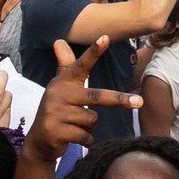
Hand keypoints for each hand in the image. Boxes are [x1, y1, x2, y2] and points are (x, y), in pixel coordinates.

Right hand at [26, 37, 137, 163]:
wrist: (39, 140)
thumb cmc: (56, 109)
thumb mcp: (60, 87)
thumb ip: (64, 65)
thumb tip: (59, 41)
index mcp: (63, 81)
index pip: (81, 65)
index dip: (93, 52)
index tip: (105, 38)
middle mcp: (58, 94)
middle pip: (97, 96)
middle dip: (119, 100)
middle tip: (139, 102)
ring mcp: (56, 113)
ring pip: (92, 120)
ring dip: (88, 127)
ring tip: (73, 126)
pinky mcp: (56, 131)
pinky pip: (85, 136)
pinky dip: (86, 140)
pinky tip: (72, 138)